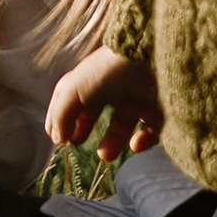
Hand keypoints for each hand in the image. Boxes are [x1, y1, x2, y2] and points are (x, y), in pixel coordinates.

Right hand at [44, 45, 165, 164]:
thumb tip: (57, 138)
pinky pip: (151, 132)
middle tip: (77, 144)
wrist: (151, 62)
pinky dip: (142, 142)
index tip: (58, 138)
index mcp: (91, 78)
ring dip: (112, 142)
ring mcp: (138, 99)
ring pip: (123, 125)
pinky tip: (134, 145)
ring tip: (104, 154)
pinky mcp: (160, 112)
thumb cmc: (107, 72)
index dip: (63, 116)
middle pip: (96, 110)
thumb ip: (61, 115)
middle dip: (85, 128)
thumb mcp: (73, 90)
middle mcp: (114, 87)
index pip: (73, 97)